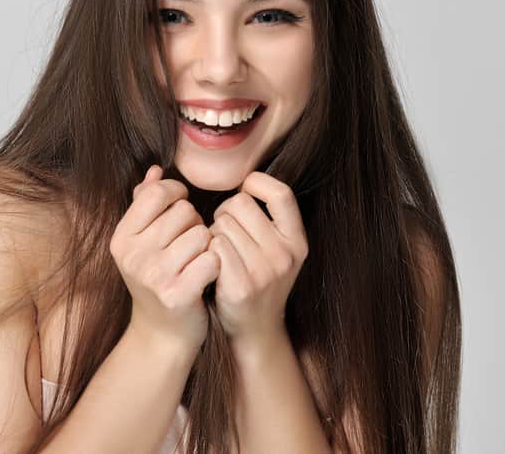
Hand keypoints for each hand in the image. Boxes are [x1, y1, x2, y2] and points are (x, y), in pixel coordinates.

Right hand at [111, 165, 218, 354]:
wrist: (162, 336)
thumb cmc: (158, 281)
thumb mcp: (143, 244)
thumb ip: (145, 205)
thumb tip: (154, 170)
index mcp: (122, 238)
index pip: (157, 192)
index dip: (177, 195)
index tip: (181, 209)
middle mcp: (133, 256)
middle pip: (183, 211)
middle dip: (194, 223)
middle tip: (190, 245)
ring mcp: (154, 276)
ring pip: (201, 233)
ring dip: (207, 245)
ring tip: (197, 261)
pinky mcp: (178, 294)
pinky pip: (212, 258)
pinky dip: (215, 265)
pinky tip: (207, 276)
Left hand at [206, 171, 308, 345]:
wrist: (256, 329)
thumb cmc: (260, 278)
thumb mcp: (280, 249)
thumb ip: (269, 217)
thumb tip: (246, 176)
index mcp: (297, 240)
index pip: (281, 193)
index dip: (257, 184)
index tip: (245, 191)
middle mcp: (285, 254)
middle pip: (241, 203)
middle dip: (226, 211)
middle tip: (224, 230)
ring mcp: (265, 271)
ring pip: (222, 224)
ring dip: (213, 232)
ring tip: (219, 249)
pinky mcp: (241, 286)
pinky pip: (213, 245)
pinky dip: (207, 248)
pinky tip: (211, 261)